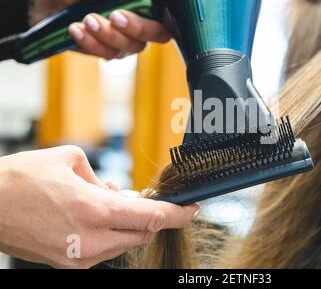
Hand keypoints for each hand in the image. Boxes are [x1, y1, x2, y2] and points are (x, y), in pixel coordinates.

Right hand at [0, 146, 198, 268]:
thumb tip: (116, 193)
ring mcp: (80, 257)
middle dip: (151, 217)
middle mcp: (91, 240)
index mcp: (95, 211)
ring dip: (128, 224)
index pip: (153, 218)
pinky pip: (105, 249)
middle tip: (144, 199)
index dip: (178, 214)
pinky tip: (96, 217)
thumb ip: (103, 179)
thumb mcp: (71, 161)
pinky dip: (111, 233)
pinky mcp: (69, 265)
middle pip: (143, 233)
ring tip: (109, 202)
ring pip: (125, 242)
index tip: (191, 209)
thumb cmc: (23, 180)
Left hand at [29, 0, 169, 59]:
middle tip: (115, 16)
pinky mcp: (112, 51)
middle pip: (158, 33)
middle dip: (136, 28)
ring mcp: (129, 38)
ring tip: (86, 19)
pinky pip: (109, 54)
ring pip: (132, 46)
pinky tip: (75, 29)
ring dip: (108, 35)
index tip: (147, 6)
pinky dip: (91, 42)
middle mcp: (144, 19)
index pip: (171, 10)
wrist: (50, 1)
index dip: (167, 13)